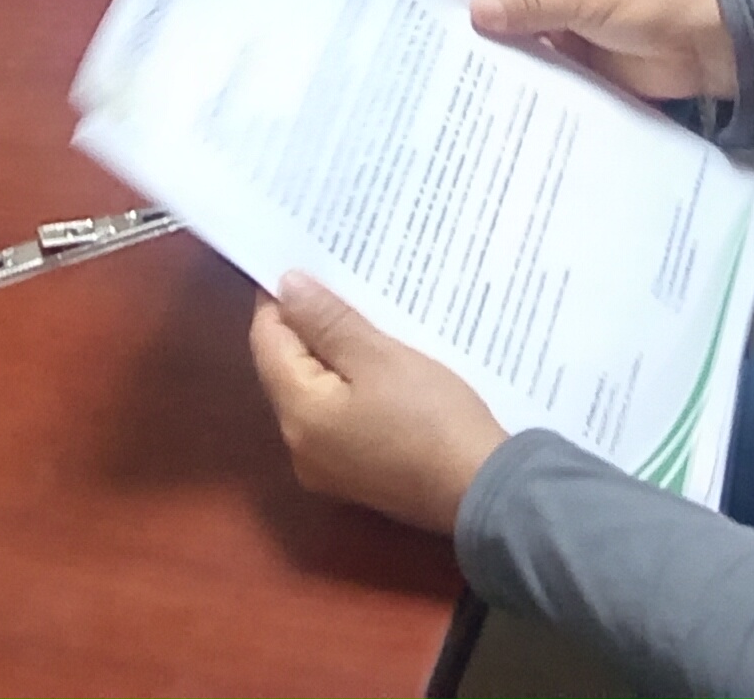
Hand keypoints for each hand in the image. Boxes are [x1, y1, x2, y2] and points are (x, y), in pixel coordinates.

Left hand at [249, 279, 507, 533]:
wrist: (487, 492)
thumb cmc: (431, 420)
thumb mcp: (380, 358)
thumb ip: (327, 321)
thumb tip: (286, 286)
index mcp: (297, 415)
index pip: (266, 340)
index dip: (279, 298)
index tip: (306, 261)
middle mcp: (299, 447)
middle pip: (286, 369)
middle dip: (307, 323)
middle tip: (337, 278)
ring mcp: (328, 466)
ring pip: (314, 392)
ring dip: (331, 353)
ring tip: (359, 310)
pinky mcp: (358, 474)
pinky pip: (338, 415)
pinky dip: (349, 384)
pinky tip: (374, 360)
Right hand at [463, 0, 730, 102]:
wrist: (707, 42)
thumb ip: (528, 3)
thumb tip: (473, 11)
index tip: (469, 3)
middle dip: (482, 9)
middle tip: (458, 45)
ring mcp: (562, 14)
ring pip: (514, 24)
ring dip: (500, 44)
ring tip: (475, 73)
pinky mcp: (574, 53)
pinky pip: (536, 58)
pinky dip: (522, 71)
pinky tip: (505, 90)